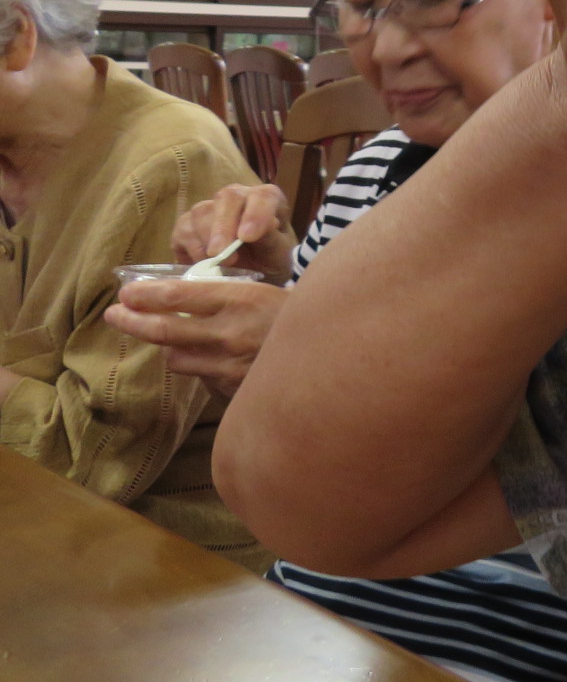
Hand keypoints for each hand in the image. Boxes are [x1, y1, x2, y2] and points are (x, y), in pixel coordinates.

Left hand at [103, 280, 288, 398]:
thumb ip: (227, 295)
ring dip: (171, 346)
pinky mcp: (234, 388)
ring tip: (171, 337)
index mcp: (240, 299)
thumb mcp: (267, 292)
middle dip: (133, 321)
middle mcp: (229, 332)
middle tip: (115, 315)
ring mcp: (230, 364)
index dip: (145, 294)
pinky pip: (202, 376)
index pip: (178, 295)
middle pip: (165, 328)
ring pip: (178, 356)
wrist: (336, 355)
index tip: (126, 293)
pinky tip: (213, 359)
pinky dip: (201, 366)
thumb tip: (185, 296)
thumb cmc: (301, 316)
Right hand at [170, 184, 294, 280]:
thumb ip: (271, 239)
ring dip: (207, 239)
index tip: (248, 237)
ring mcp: (210, 207)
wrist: (250, 273)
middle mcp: (239, 196)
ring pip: (201, 212)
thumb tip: (262, 226)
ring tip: (217, 263)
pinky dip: (191, 248)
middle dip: (223, 227)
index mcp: (268, 199)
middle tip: (221, 253)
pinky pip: (183, 229)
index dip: (255, 214)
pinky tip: (202, 262)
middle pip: (227, 198)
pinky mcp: (188, 224)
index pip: (263, 196)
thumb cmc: (270, 260)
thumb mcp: (278, 254)